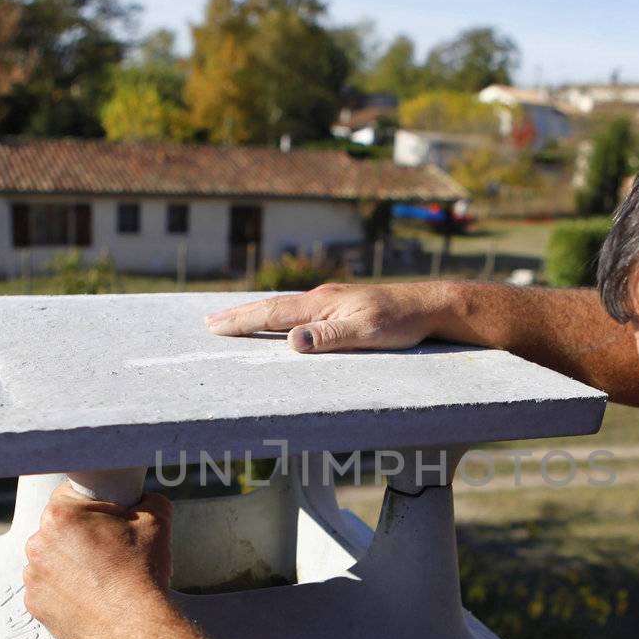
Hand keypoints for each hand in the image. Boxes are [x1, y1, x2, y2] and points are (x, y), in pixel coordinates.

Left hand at [22, 484, 174, 638]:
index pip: (70, 494)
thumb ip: (148, 500)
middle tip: (109, 551)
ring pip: (51, 559)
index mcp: (61, 515)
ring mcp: (33, 576)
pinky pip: (48, 589)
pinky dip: (64, 591)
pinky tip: (89, 596)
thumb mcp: (157, 522)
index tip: (107, 519)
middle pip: (58, 528)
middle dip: (80, 535)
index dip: (94, 505)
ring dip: (69, 563)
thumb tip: (146, 499)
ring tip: (100, 577)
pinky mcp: (35, 604)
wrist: (135, 626)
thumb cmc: (142, 574)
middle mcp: (38, 543)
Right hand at [205, 281, 450, 352]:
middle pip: (271, 306)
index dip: (242, 321)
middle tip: (209, 322)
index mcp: (322, 304)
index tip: (214, 326)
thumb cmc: (401, 323)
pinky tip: (278, 319)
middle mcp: (322, 297)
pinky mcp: (341, 304)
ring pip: (284, 307)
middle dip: (239, 315)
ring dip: (256, 313)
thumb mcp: (367, 333)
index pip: (272, 313)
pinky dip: (277, 314)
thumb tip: (292, 341)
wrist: (428, 305)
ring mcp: (331, 300)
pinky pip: (299, 309)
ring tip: (234, 319)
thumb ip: (330, 337)